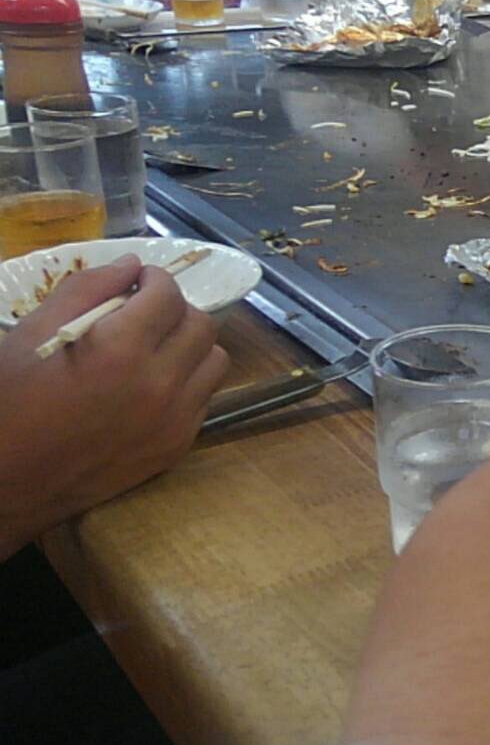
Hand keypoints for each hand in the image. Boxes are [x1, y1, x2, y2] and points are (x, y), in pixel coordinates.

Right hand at [0, 255, 228, 556]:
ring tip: (157, 348)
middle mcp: (160, 385)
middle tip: (147, 313)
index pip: (168, 296)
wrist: (9, 479)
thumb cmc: (10, 401)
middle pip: (202, 326)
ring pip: (215, 362)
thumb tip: (131, 266)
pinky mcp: (177, 447)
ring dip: (191, 346)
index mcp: (120, 350)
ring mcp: (174, 420)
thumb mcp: (33, 333)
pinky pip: (204, 399)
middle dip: (176, 311)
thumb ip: (87, 290)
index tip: (139, 283)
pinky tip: (154, 384)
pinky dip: (188, 383)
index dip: (155, 281)